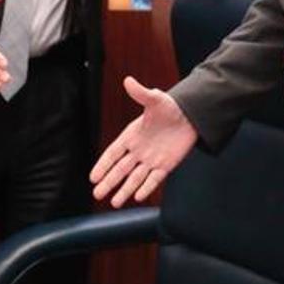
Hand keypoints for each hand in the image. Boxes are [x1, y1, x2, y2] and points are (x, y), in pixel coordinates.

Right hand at [91, 76, 196, 207]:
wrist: (190, 116)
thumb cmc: (170, 107)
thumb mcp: (155, 99)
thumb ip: (141, 93)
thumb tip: (128, 80)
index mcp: (132, 135)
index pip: (114, 153)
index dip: (103, 165)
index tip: (93, 177)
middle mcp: (139, 150)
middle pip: (120, 170)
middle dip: (109, 182)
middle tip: (96, 194)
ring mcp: (151, 159)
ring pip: (135, 178)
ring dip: (125, 190)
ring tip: (114, 202)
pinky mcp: (166, 165)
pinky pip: (154, 179)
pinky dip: (147, 187)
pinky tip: (138, 197)